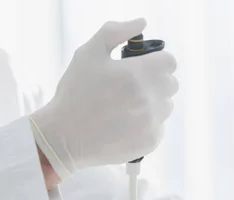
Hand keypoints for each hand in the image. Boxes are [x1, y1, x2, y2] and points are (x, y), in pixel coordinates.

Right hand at [30, 18, 177, 179]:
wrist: (62, 137)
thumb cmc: (74, 94)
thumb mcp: (87, 54)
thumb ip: (115, 32)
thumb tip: (141, 23)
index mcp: (138, 74)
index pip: (169, 61)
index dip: (154, 62)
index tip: (138, 68)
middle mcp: (149, 98)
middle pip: (170, 84)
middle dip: (153, 82)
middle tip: (128, 89)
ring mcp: (152, 122)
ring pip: (165, 106)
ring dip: (151, 104)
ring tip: (123, 109)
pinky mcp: (150, 142)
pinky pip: (158, 128)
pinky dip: (145, 126)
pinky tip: (123, 125)